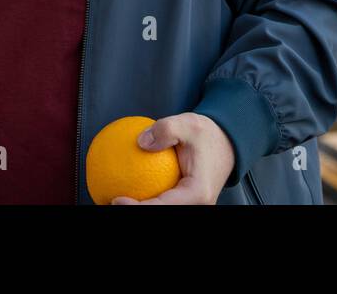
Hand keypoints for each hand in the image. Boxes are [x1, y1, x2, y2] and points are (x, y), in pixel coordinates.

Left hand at [111, 113, 234, 204]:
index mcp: (197, 192)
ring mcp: (191, 205)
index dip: (138, 208)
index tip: (117, 199)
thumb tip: (141, 142)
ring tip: (111, 200)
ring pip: (162, 209)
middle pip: (161, 213)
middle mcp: (196, 205)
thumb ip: (166, 130)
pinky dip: (145, 199)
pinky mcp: (185, 201)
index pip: (163, 206)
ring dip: (140, 206)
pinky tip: (124, 191)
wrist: (227, 143)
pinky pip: (163, 202)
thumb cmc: (208, 134)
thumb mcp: (188, 124)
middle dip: (135, 210)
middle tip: (110, 201)